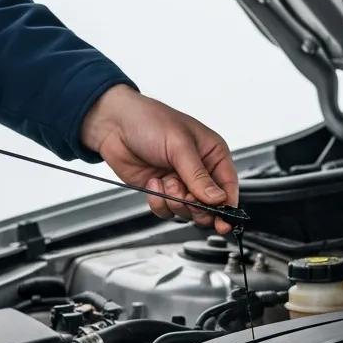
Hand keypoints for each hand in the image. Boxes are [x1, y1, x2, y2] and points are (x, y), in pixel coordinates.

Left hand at [81, 84, 238, 233]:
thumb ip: (199, 176)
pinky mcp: (161, 191)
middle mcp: (199, 170)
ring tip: (165, 183)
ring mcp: (179, 182)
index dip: (227, 206)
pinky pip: (167, 210)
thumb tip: (218, 198)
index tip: (222, 221)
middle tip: (185, 197)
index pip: (228, 186)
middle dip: (196, 206)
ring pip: (188, 211)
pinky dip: (159, 202)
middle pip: (210, 206)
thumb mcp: (180, 146)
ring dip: (175, 201)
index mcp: (212, 154)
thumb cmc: (150, 121)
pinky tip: (152, 183)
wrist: (114, 124)